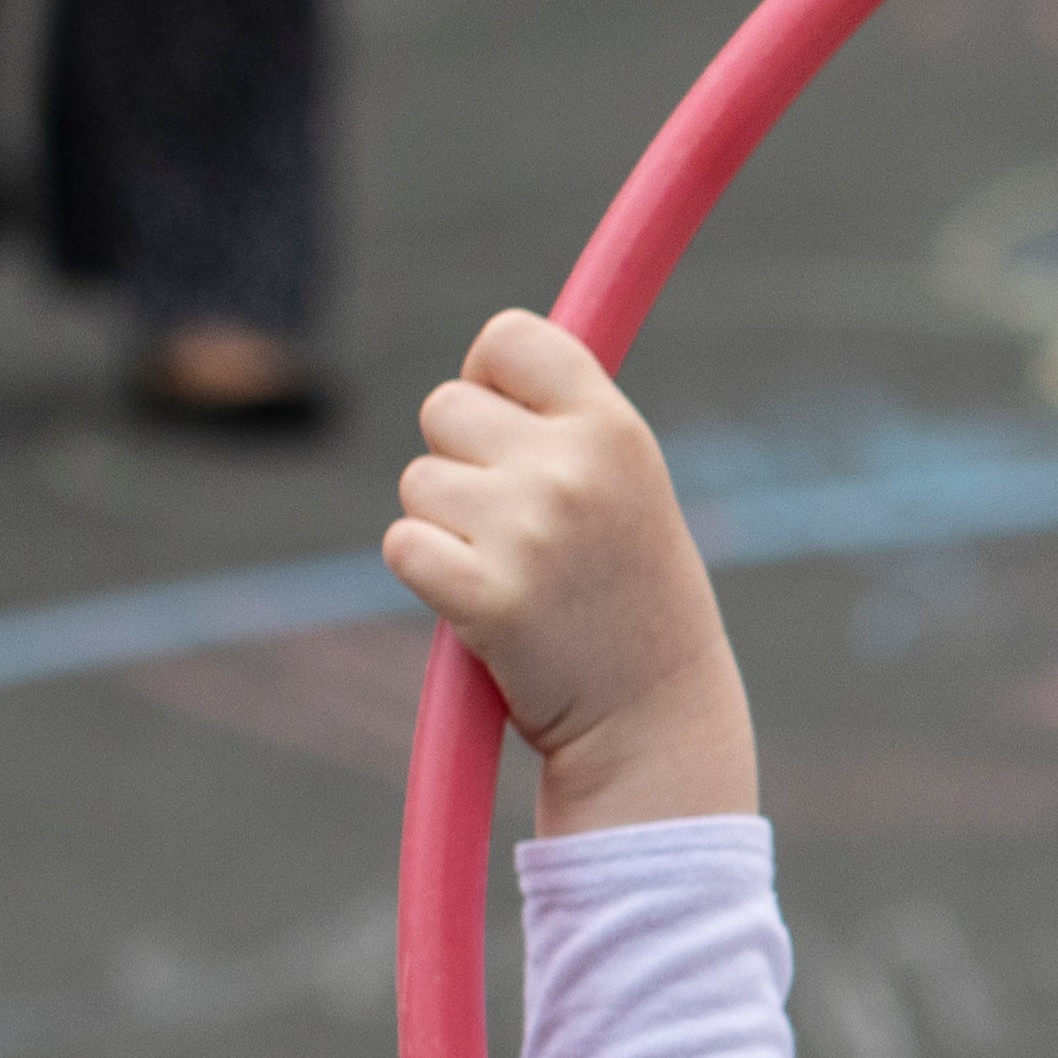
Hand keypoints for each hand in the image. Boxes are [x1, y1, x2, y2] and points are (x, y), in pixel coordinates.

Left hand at [378, 310, 756, 833]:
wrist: (654, 719)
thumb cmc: (631, 597)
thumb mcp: (627, 488)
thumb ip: (565, 424)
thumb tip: (482, 367)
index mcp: (614, 429)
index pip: (510, 338)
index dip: (490, 378)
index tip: (508, 424)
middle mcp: (573, 468)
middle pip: (445, 409)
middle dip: (461, 461)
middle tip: (519, 526)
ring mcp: (529, 531)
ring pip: (419, 483)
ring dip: (446, 526)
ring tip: (514, 573)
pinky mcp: (486, 595)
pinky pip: (403, 546)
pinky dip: (428, 574)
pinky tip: (484, 606)